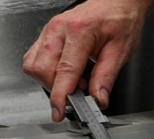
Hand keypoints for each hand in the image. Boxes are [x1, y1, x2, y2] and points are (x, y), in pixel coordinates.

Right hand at [23, 0, 153, 121]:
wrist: (117, 2)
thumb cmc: (120, 19)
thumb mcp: (121, 50)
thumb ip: (106, 77)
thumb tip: (98, 99)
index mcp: (80, 31)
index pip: (64, 71)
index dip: (60, 96)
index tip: (59, 112)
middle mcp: (58, 29)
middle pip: (42, 70)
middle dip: (55, 89)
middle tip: (76, 95)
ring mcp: (49, 31)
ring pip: (33, 65)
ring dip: (47, 81)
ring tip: (71, 81)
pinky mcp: (45, 35)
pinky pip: (33, 59)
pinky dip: (43, 72)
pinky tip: (62, 72)